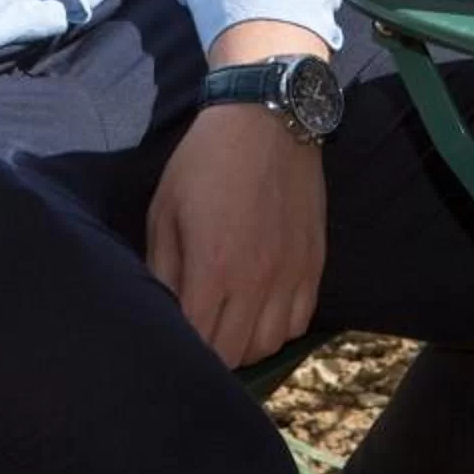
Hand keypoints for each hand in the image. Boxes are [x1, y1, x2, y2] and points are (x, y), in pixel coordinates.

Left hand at [147, 33, 330, 368]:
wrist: (266, 119)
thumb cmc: (204, 162)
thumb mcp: (165, 210)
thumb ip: (160, 268)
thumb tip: (159, 311)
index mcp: (213, 268)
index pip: (197, 342)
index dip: (180, 348)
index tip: (169, 339)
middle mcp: (256, 280)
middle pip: (233, 354)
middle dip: (209, 354)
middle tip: (196, 332)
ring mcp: (290, 274)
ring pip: (269, 345)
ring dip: (244, 345)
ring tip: (227, 325)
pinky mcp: (314, 263)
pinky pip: (299, 322)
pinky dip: (277, 328)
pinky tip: (260, 310)